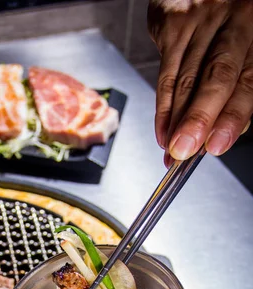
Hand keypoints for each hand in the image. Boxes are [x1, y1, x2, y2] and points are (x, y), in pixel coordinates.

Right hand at [148, 0, 252, 165]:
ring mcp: (201, 20)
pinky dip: (162, 106)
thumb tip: (221, 131)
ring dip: (175, 120)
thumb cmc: (232, 20)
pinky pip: (165, 72)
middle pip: (216, 76)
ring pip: (185, 79)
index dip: (232, 117)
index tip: (217, 145)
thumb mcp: (247, 47)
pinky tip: (162, 128)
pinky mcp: (173, 22)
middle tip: (185, 150)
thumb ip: (239, 85)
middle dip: (198, 119)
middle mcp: (235, 22)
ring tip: (171, 149)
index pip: (248, 81)